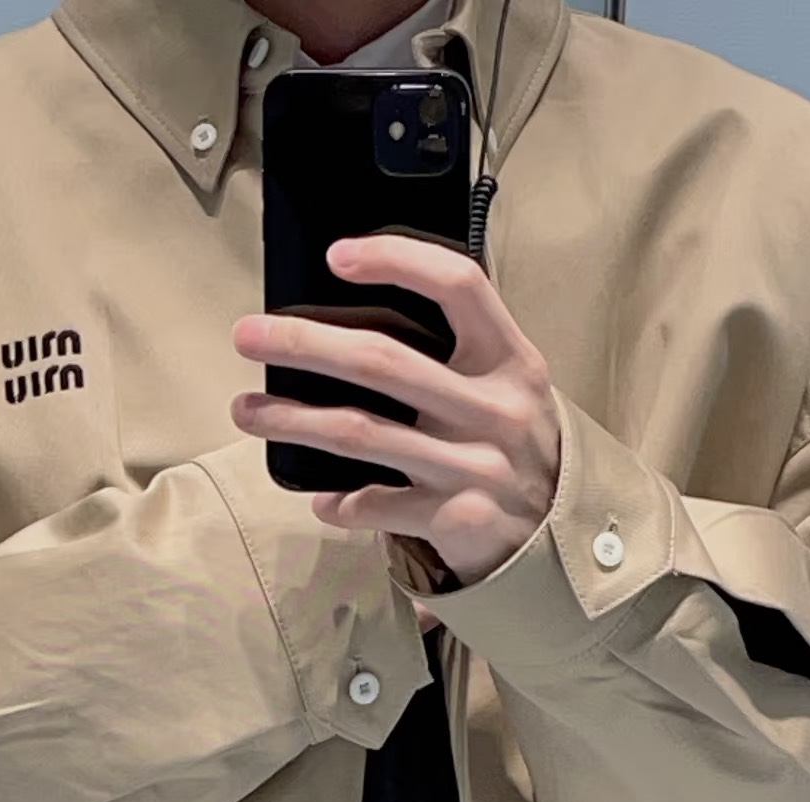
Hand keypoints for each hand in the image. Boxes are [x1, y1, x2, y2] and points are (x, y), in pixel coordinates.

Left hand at [230, 233, 561, 589]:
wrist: (562, 537)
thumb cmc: (516, 447)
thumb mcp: (509, 387)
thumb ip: (457, 354)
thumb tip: (356, 322)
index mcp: (510, 359)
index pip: (457, 286)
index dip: (397, 260)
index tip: (338, 256)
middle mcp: (494, 408)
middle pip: (383, 361)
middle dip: (304, 344)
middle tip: (247, 336)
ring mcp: (475, 466)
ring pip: (363, 434)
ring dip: (294, 421)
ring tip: (247, 411)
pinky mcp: (458, 519)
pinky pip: (379, 506)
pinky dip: (340, 504)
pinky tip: (318, 500)